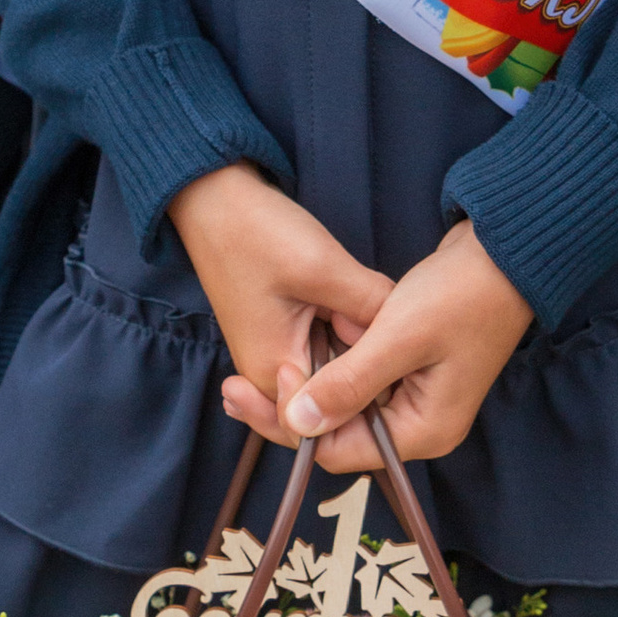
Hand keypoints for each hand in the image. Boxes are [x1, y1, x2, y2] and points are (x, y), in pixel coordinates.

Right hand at [168, 164, 391, 448]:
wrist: (213, 199)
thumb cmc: (257, 232)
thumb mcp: (323, 267)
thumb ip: (368, 308)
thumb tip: (404, 335)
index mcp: (274, 372)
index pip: (333, 417)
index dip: (371, 398)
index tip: (402, 369)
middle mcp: (271, 374)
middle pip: (335, 395)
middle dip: (368, 370)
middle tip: (394, 333)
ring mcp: (274, 354)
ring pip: (333, 370)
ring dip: (357, 349)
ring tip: (376, 316)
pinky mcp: (281, 333)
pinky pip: (323, 350)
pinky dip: (344, 336)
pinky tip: (360, 310)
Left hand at [271, 220, 533, 474]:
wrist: (504, 252)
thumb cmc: (462, 293)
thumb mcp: (399, 337)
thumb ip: (348, 383)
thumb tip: (298, 423)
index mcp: (424, 431)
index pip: (339, 451)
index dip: (295, 423)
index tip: (263, 382)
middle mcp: (419, 426)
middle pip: (337, 435)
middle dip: (288, 411)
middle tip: (233, 386)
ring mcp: (415, 401)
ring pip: (343, 409)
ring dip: (305, 389)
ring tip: (250, 375)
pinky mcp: (409, 374)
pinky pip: (356, 384)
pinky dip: (327, 370)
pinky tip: (297, 353)